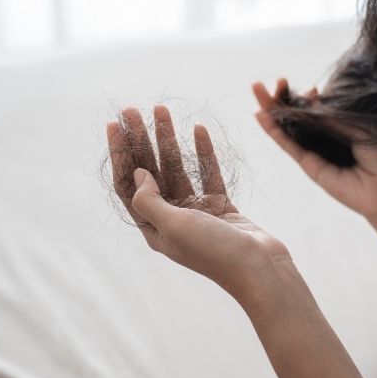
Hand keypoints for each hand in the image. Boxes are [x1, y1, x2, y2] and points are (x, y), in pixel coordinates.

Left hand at [107, 105, 290, 300]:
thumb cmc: (214, 251)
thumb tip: (138, 174)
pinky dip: (202, 152)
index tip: (116, 124)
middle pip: (149, 171)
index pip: (128, 185)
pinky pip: (207, 173)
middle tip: (133, 109)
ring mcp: (197, 211)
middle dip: (141, 140)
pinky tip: (198, 130)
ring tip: (162, 110)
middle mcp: (171, 218)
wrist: (260, 268)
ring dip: (169, 139)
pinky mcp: (220, 206)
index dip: (120, 154)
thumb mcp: (173, 226)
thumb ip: (150, 200)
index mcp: (154, 228)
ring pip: (177, 167)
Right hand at [251, 78, 376, 221]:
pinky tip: (261, 116)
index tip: (312, 88)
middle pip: (298, 115)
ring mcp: (316, 152)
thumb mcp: (363, 127)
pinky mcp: (309, 166)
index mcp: (342, 127)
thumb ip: (335, 115)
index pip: (319, 108)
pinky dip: (274, 130)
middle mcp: (326, 139)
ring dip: (272, 108)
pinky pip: (288, 145)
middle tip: (273, 82)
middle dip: (283, 98)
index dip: (309, 97)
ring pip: (289, 127)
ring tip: (256, 89)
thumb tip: (311, 100)